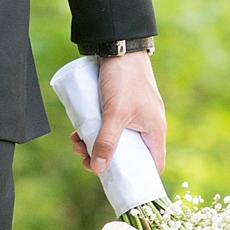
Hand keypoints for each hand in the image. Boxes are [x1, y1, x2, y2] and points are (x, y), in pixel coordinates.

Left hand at [74, 52, 166, 176]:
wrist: (119, 46)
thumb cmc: (124, 79)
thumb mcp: (115, 114)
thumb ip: (107, 141)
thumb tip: (97, 169)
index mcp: (154, 131)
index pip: (152, 165)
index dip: (137, 177)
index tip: (116, 183)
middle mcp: (147, 126)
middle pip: (128, 154)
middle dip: (104, 159)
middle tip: (84, 158)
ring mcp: (134, 115)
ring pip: (115, 140)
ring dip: (94, 144)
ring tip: (75, 142)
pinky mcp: (120, 106)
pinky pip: (108, 126)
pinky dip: (94, 130)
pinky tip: (76, 130)